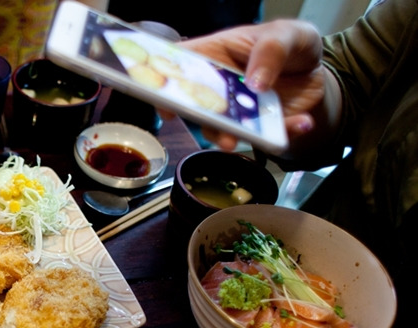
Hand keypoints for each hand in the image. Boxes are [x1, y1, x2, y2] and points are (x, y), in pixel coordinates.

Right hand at [161, 20, 327, 150]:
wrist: (315, 70)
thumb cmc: (291, 43)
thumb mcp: (286, 34)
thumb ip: (271, 51)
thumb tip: (255, 81)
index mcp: (214, 57)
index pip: (180, 68)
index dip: (166, 87)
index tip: (168, 106)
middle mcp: (218, 88)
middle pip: (198, 107)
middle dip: (204, 122)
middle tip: (217, 130)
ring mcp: (236, 111)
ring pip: (225, 130)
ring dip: (237, 137)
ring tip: (255, 137)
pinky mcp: (259, 128)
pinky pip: (266, 138)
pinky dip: (283, 136)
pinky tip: (301, 123)